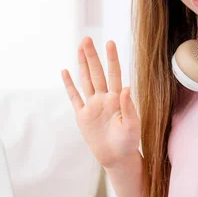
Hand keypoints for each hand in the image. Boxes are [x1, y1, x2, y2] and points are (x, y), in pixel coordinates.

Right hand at [61, 37, 140, 169]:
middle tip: (87, 39)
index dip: (112, 59)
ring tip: (80, 47)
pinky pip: (74, 97)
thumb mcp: (132, 126)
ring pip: (86, 80)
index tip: (110, 42)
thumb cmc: (128, 143)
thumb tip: (127, 87)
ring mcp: (92, 105)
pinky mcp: (82, 115)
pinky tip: (65, 72)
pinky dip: (69, 85)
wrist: (116, 157)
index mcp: (117, 99)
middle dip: (92, 56)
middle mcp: (104, 98)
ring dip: (82, 64)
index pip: (114, 74)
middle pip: (96, 73)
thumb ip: (129, 107)